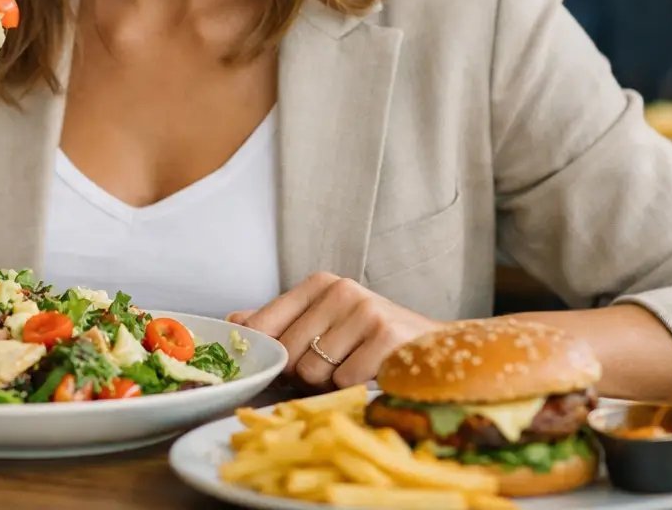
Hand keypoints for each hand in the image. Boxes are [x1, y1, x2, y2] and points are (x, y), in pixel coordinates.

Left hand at [230, 272, 444, 389]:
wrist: (439, 350)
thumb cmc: (374, 341)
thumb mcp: (326, 322)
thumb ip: (280, 322)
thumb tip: (231, 322)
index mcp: (319, 284)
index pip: (265, 325)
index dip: (269, 354)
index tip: (277, 367)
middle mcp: (341, 290)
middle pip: (289, 354)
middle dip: (306, 374)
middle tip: (336, 367)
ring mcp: (364, 310)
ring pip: (313, 371)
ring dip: (331, 383)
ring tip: (356, 368)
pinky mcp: (385, 336)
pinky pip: (343, 380)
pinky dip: (355, 387)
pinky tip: (374, 374)